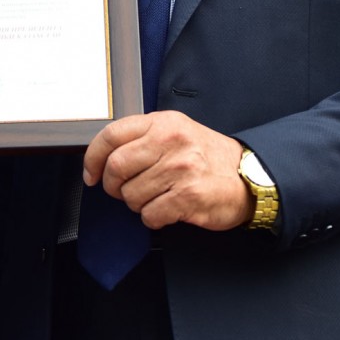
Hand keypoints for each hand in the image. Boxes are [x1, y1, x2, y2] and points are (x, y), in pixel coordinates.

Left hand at [83, 110, 250, 231]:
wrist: (249, 177)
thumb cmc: (207, 157)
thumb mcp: (176, 132)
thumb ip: (143, 138)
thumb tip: (103, 158)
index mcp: (163, 123)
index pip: (111, 135)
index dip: (93, 158)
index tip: (91, 174)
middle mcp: (171, 142)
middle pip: (116, 168)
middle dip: (113, 186)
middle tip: (123, 191)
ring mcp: (181, 168)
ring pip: (130, 195)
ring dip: (137, 204)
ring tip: (156, 197)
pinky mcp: (188, 196)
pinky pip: (150, 214)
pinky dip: (153, 217)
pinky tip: (167, 208)